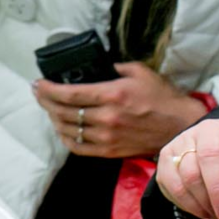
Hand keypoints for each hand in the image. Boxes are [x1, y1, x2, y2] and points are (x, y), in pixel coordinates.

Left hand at [34, 62, 205, 158]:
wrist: (180, 127)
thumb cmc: (162, 98)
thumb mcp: (139, 72)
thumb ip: (114, 68)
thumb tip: (97, 67)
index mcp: (112, 94)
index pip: (69, 94)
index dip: (48, 89)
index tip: (38, 83)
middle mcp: (106, 118)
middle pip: (63, 111)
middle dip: (45, 101)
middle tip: (38, 93)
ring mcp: (107, 137)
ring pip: (67, 129)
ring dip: (53, 118)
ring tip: (48, 108)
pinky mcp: (110, 151)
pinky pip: (78, 147)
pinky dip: (65, 138)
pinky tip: (61, 129)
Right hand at [156, 117, 218, 218]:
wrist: (216, 168)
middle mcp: (206, 129)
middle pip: (209, 157)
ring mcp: (182, 141)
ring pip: (189, 173)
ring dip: (204, 201)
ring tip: (217, 216)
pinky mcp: (166, 157)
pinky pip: (173, 184)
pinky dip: (188, 203)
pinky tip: (202, 212)